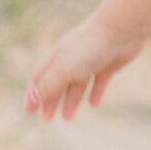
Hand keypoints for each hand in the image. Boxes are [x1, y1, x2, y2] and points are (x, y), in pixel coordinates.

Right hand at [24, 13, 146, 120]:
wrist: (122, 29)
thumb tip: (34, 98)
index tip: (28, 111)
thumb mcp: (65, 69)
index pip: (40, 76)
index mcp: (58, 56)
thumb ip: (49, 84)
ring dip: (71, 100)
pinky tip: (94, 104)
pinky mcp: (110, 63)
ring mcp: (92, 60)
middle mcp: (73, 57)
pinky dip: (96, 92)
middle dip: (51, 100)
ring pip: (78, 83)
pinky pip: (100, 81)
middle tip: (46, 119)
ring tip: (68, 117)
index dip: (33, 93)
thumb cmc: (90, 47)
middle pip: (58, 82)